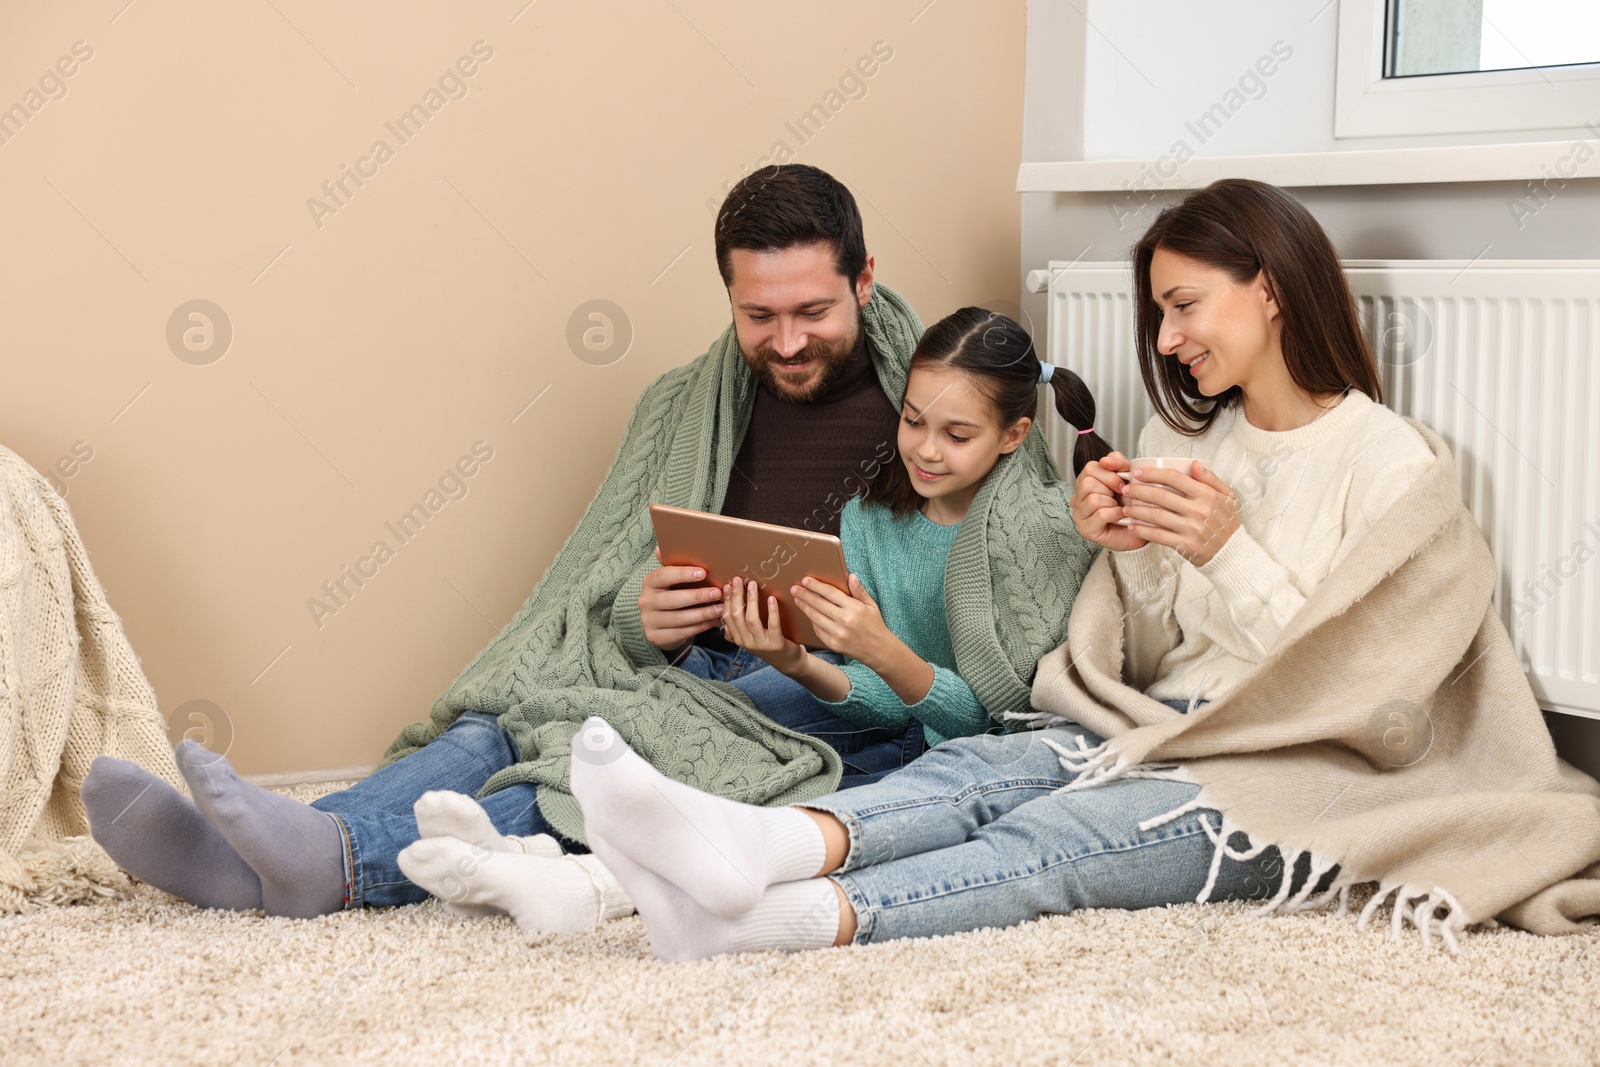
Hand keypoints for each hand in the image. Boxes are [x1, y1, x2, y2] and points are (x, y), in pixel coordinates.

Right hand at [639, 547, 722, 651]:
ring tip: (721, 608)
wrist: (661, 624)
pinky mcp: (655, 636)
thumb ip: (672, 565)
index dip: (682, 574)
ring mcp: (649, 621)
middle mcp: (645, 601)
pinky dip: (699, 627)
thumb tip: (661, 548)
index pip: (663, 576)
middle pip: (673, 599)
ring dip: (703, 613)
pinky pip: (681, 632)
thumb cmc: (672, 595)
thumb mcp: (671, 580)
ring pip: (679, 618)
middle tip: (718, 592)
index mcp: (649, 583)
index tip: (703, 572)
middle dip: (698, 596)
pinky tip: (712, 621)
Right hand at [720, 577, 805, 672]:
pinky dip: (772, 611)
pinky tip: (772, 598)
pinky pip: (773, 625)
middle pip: (737, 616)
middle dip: (736, 596)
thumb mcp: (751, 638)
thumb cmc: (770, 644)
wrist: (789, 662)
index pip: (727, 617)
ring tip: (753, 585)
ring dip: (751, 600)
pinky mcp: (776, 644)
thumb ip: (738, 627)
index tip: (728, 585)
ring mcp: (761, 644)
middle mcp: (746, 642)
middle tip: (739, 579)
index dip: (727, 600)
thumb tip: (726, 608)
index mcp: (738, 638)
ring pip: (751, 619)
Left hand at [791, 574, 894, 665]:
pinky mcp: (833, 644)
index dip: (816, 586)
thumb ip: (859, 591)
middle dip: (805, 595)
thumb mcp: (871, 605)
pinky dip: (812, 621)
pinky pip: (818, 630)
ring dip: (804, 607)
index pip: (830, 593)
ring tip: (797, 599)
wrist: (878, 650)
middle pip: (819, 604)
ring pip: (815, 617)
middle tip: (794, 588)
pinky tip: (808, 614)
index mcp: (854, 608)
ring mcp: (838, 634)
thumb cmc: (875, 625)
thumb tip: (850, 576)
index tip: (805, 580)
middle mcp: (845, 621)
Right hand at [1071, 451, 1150, 551]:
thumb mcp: (1128, 478)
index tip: (1122, 483)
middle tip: (1119, 498)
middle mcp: (1077, 498)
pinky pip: (1101, 514)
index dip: (1109, 474)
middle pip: (1087, 482)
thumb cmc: (1131, 504)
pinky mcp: (1085, 529)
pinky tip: (1121, 517)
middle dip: (1110, 488)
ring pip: (1093, 499)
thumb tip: (1106, 460)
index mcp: (1085, 482)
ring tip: (1119, 508)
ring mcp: (1079, 514)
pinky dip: (1115, 514)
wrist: (1140, 530)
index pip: (1090, 467)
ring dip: (1112, 503)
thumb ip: (1118, 463)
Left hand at [1118, 461, 1239, 565]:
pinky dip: (1142, 530)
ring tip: (1126, 508)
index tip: (1139, 473)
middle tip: (1126, 490)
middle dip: (1139, 491)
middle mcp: (1198, 510)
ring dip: (1136, 510)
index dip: (1153, 473)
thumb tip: (1194, 464)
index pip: (1175, 478)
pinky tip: (1133, 526)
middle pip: (1160, 495)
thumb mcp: (1228, 497)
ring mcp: (1191, 528)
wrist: (1232, 553)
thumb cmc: (1227, 522)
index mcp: (1207, 495)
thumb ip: (1211, 479)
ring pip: (1156, 515)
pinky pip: (1157, 535)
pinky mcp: (1184, 545)